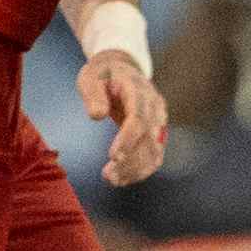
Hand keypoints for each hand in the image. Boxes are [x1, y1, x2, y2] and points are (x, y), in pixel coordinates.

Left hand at [83, 50, 168, 185]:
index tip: (113, 157)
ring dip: (136, 169)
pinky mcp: (157, 133)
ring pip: (155, 151)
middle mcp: (155, 107)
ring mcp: (159, 120)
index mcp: (139, 91)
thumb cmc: (103, 75)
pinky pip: (155, 155)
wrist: (122, 69)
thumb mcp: (91, 77)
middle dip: (130, 160)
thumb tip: (97, 116)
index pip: (139, 118)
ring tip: (111, 180)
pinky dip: (141, 170)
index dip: (128, 139)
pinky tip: (122, 179)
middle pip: (149, 139)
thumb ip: (93, 94)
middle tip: (107, 176)